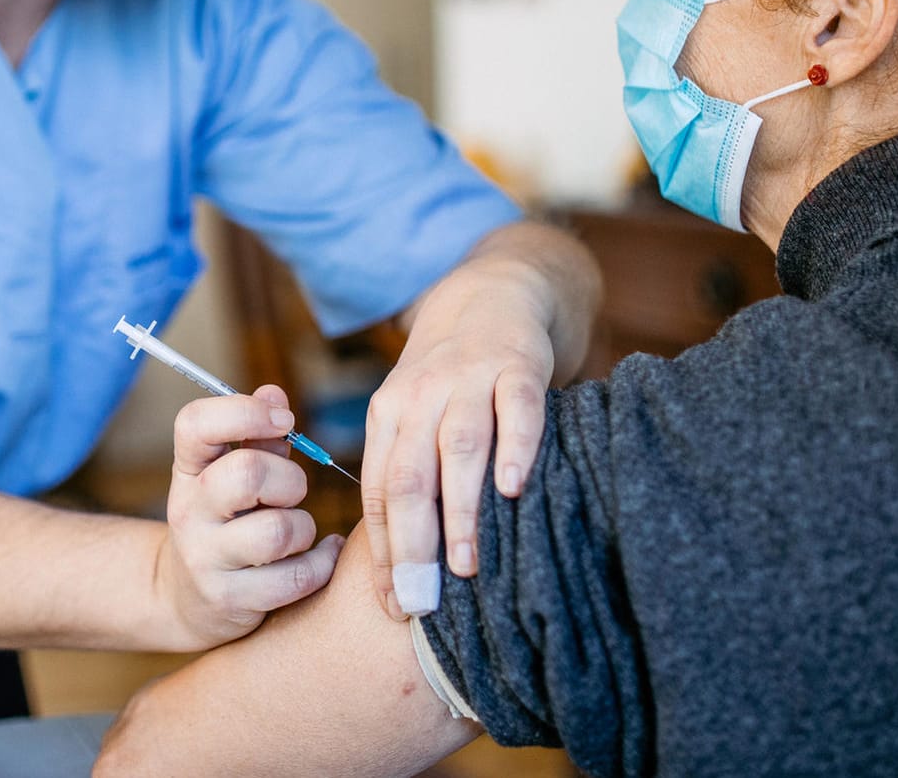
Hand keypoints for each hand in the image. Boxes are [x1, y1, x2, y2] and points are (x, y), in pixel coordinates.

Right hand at [155, 384, 346, 649]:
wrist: (186, 598)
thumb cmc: (225, 522)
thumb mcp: (228, 475)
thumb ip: (256, 436)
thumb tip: (274, 393)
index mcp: (188, 470)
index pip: (196, 424)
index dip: (245, 411)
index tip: (284, 420)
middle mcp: (188, 511)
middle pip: (247, 474)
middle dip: (289, 480)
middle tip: (291, 494)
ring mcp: (205, 558)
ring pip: (278, 531)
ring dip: (304, 528)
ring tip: (298, 533)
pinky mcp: (230, 599)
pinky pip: (297, 577)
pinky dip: (321, 563)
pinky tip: (320, 556)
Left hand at [363, 262, 573, 619]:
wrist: (491, 293)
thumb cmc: (449, 378)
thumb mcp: (412, 415)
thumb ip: (409, 474)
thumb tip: (403, 564)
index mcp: (388, 415)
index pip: (378, 491)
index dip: (382, 552)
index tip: (390, 605)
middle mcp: (421, 396)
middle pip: (409, 476)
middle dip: (412, 545)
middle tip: (420, 603)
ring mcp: (470, 378)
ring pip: (459, 448)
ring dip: (460, 510)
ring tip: (465, 567)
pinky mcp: (518, 364)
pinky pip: (517, 409)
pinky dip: (516, 449)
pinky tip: (514, 490)